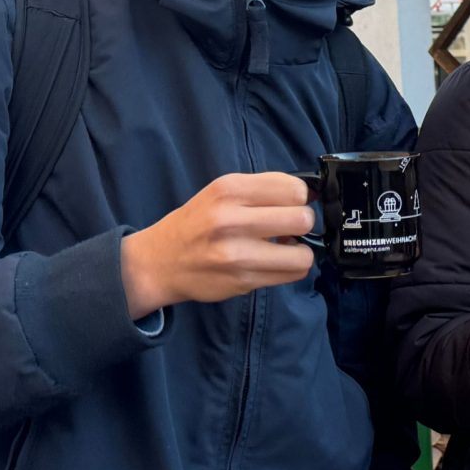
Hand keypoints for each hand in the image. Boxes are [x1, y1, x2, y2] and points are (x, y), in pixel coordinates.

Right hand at [120, 173, 317, 319]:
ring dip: (300, 251)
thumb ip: (263, 189)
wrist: (159, 262)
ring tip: (285, 248)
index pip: (294, 189)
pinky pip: (292, 275)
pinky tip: (275, 262)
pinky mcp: (242, 281)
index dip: (300, 198)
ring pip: (303, 254)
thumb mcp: (221, 192)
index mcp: (228, 190)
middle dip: (303, 223)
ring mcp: (237, 254)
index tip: (291, 204)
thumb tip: (310, 194)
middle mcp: (231, 219)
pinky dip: (291, 268)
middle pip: (303, 219)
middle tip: (289, 227)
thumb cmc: (198, 223)